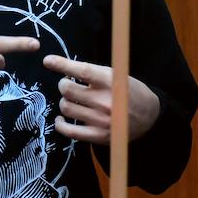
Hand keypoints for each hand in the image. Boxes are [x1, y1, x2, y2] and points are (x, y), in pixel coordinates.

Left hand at [42, 55, 159, 144]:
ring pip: (66, 108)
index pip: (81, 71)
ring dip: (65, 101)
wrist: (150, 116)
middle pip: (68, 90)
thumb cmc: (131, 91)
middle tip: (68, 84)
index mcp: (111, 82)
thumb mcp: (118, 75)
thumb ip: (95, 73)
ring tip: (72, 100)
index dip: (62, 65)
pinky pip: (69, 131)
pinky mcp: (97, 136)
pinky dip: (60, 124)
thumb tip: (66, 68)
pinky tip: (61, 119)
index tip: (48, 61)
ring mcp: (100, 120)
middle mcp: (104, 101)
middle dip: (63, 84)